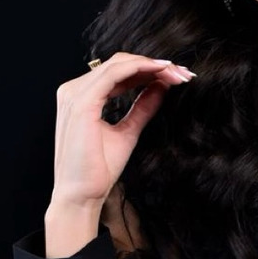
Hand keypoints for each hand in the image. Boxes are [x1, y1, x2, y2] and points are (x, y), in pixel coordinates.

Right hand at [50, 52, 194, 211]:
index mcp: (82, 97)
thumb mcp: (128, 132)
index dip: (148, 70)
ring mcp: (75, 94)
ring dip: (152, 66)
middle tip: (183, 73)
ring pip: (119, 65)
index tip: (176, 76)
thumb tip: (160, 88)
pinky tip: (161, 72)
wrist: (82, 194)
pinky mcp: (82, 102)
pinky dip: (141, 69)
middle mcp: (74, 90)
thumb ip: (142, 108)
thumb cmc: (98, 170)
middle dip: (155, 65)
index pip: (118, 73)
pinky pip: (115, 74)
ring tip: (178, 73)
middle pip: (120, 64)